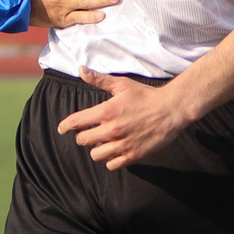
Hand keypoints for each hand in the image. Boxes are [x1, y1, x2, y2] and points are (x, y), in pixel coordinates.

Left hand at [56, 68, 194, 170]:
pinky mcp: (133, 156)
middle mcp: (111, 130)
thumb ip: (99, 79)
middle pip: (82, 140)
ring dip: (96, 149)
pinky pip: (111, 165)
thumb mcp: (122, 84)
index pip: (75, 122)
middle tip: (90, 132)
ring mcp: (122, 145)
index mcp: (106, 112)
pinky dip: (110, 160)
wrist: (171, 110)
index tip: (62, 129)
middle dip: (83, 136)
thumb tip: (80, 69)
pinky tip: (115, 151)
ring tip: (103, 142)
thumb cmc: (146, 95)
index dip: (65, 126)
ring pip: (95, 155)